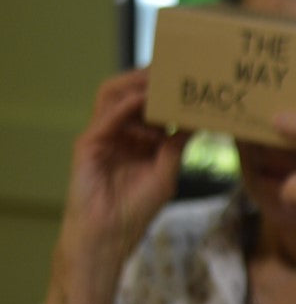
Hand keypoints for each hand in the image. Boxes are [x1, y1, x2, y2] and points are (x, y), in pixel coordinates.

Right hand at [45, 69, 189, 303]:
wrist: (108, 237)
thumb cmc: (137, 210)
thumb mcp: (167, 173)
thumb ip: (178, 145)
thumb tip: (199, 120)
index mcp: (138, 139)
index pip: (152, 105)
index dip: (169, 91)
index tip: (193, 79)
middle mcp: (119, 132)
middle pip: (132, 93)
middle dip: (153, 78)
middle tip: (179, 67)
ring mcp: (102, 135)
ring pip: (114, 95)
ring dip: (138, 84)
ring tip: (163, 76)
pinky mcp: (88, 144)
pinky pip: (106, 117)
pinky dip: (125, 105)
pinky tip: (144, 98)